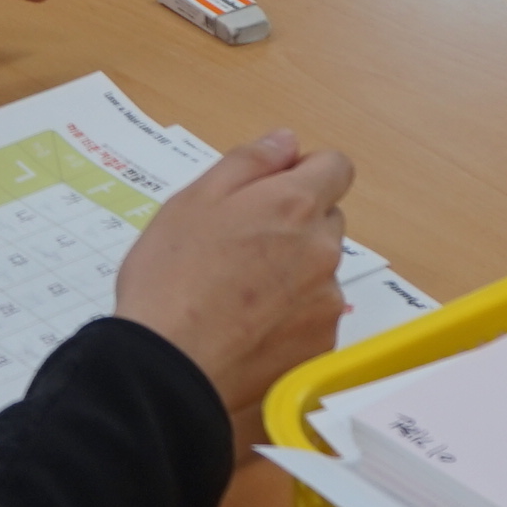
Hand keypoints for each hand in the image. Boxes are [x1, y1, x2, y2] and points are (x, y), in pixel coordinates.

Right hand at [111, 131, 352, 411]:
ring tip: (236, 292)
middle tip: (238, 244)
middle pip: (326, 220)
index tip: (270, 190)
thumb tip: (285, 141)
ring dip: (291, 271)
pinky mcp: (321, 344)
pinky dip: (289, 315)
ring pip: (319, 270)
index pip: (336, 167)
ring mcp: (326, 300)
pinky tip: (246, 326)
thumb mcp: (194, 199)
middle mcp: (323, 249)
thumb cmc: (171, 278)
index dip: (304, 173)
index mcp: (294, 204)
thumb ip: (248, 162)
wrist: (170, 364)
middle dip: (293, 224)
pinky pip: (314, 315)